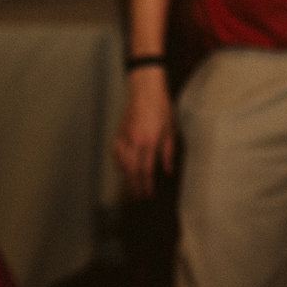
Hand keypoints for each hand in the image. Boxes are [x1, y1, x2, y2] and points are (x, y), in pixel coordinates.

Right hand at [115, 67, 174, 197]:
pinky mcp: (118, 132)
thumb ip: (168, 152)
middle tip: (139, 197)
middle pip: (131, 172)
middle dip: (135, 187)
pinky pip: (116, 154)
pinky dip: (119, 164)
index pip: (146, 171)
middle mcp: (134, 142)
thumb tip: (167, 170)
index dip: (147, 186)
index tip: (149, 194)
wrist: (145, 89)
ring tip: (132, 187)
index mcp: (149, 142)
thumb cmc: (161, 106)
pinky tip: (123, 169)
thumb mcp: (170, 129)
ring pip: (121, 164)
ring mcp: (124, 137)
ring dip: (126, 178)